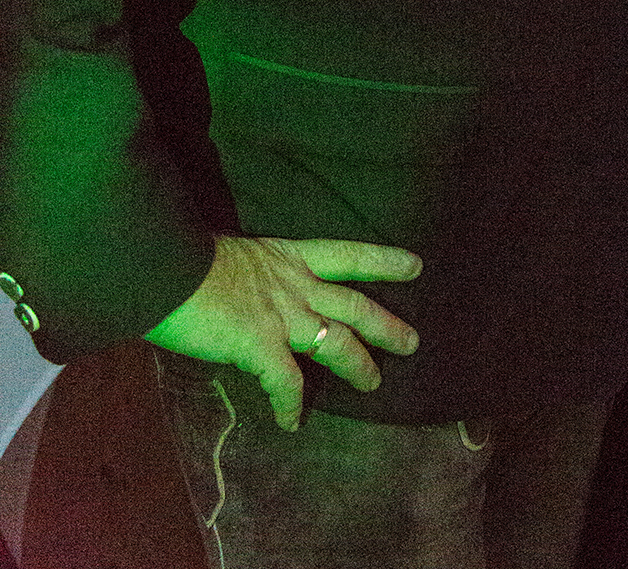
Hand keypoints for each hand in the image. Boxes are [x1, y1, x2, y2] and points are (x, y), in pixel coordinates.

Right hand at [144, 233, 421, 430]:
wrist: (163, 267)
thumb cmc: (188, 256)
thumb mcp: (235, 256)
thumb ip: (254, 275)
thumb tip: (248, 291)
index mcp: (288, 257)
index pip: (346, 254)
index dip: (382, 260)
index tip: (415, 265)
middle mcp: (294, 285)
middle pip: (354, 304)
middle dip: (386, 324)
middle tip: (413, 342)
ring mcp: (281, 316)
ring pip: (336, 342)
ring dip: (358, 364)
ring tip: (374, 383)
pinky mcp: (260, 345)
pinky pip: (286, 382)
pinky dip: (290, 404)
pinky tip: (292, 421)